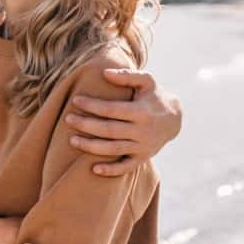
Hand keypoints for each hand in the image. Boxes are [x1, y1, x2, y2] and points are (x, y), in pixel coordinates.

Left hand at [67, 68, 182, 176]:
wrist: (175, 119)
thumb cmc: (154, 96)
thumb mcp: (147, 81)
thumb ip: (127, 75)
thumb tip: (105, 73)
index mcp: (141, 111)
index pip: (112, 110)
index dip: (92, 106)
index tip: (75, 101)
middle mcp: (142, 131)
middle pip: (109, 130)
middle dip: (86, 126)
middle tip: (68, 119)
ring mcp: (142, 146)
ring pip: (113, 149)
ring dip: (91, 147)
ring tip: (72, 140)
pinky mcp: (142, 158)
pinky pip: (125, 167)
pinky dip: (110, 170)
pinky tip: (94, 169)